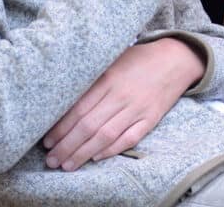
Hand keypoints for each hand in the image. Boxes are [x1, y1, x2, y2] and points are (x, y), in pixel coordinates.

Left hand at [42, 38, 203, 170]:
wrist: (176, 59)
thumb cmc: (140, 58)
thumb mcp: (113, 60)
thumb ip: (93, 79)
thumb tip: (64, 99)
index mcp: (109, 78)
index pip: (79, 109)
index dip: (61, 128)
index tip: (47, 140)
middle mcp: (122, 95)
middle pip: (89, 126)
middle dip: (67, 146)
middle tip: (51, 159)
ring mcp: (137, 108)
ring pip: (106, 136)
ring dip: (83, 153)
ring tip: (67, 165)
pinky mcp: (151, 118)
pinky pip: (129, 138)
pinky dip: (111, 150)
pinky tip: (96, 158)